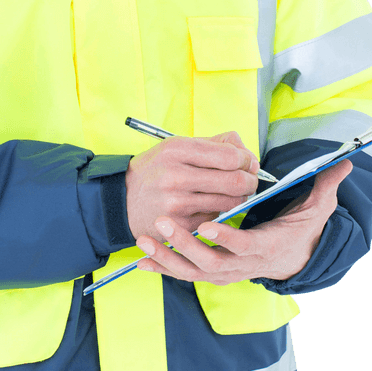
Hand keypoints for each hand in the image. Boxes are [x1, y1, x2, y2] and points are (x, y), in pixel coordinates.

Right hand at [125, 131, 259, 241]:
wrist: (121, 200)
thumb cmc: (155, 171)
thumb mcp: (176, 147)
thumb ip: (213, 144)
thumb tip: (246, 153)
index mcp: (177, 150)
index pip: (230, 156)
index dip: (246, 160)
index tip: (247, 162)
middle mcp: (176, 176)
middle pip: (236, 181)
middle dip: (250, 181)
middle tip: (249, 180)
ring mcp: (178, 203)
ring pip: (230, 202)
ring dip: (238, 198)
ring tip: (230, 192)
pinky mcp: (180, 225)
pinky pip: (216, 218)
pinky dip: (219, 212)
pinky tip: (209, 205)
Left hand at [134, 159, 352, 284]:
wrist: (292, 262)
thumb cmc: (299, 232)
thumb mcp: (316, 212)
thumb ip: (325, 187)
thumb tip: (344, 164)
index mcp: (265, 248)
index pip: (245, 246)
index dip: (227, 238)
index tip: (208, 224)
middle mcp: (242, 267)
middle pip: (211, 262)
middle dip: (184, 244)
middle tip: (162, 222)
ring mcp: (225, 274)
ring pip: (192, 272)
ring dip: (166, 257)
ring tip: (143, 240)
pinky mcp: (212, 275)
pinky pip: (184, 274)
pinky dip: (163, 267)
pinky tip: (141, 259)